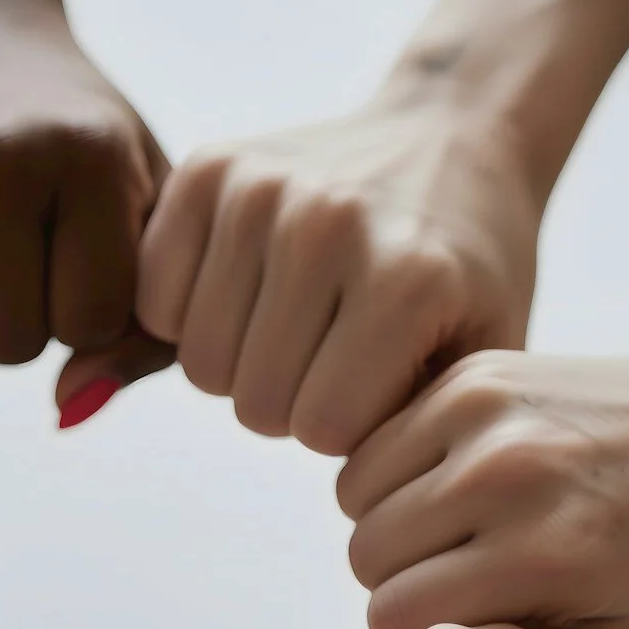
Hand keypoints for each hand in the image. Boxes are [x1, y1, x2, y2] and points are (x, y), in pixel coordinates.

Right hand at [132, 100, 539, 453]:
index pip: (321, 432)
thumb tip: (336, 492)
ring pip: (199, 363)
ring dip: (243, 364)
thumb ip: (409, 436)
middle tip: (333, 357)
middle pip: (253, 404)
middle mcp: (328, 224)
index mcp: (409, 279)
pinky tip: (248, 293)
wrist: (452, 135)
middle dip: (293, 403)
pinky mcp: (207, 168)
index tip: (381, 385)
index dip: (350, 429)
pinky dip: (192, 317)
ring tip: (295, 323)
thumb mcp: (473, 362)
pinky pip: (154, 304)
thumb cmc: (465, 271)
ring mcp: (260, 188)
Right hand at [337, 349, 628, 628]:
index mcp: (547, 556)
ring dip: (392, 523)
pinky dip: (397, 469)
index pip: (397, 618)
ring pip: (359, 498)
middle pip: (368, 556)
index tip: (457, 628)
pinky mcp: (480, 373)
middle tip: (455, 580)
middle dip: (400, 580)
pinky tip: (450, 483)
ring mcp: (489, 415)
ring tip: (452, 532)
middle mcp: (508, 478)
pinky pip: (381, 439)